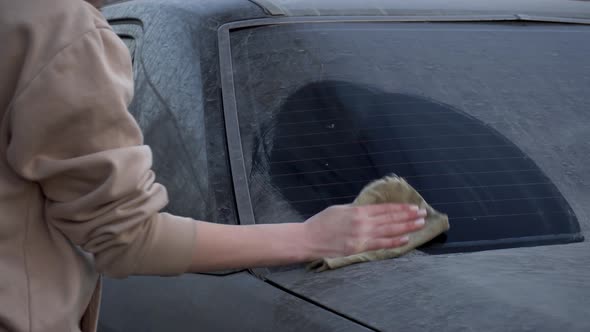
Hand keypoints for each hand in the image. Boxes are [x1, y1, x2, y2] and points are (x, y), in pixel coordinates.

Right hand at [302, 204, 425, 259]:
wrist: (308, 239)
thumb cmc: (321, 223)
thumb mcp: (339, 209)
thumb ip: (356, 210)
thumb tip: (370, 211)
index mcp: (357, 210)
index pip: (384, 208)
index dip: (400, 208)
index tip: (412, 207)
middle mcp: (362, 222)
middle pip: (390, 218)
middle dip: (408, 216)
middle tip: (422, 213)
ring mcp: (361, 236)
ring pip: (389, 231)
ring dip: (406, 227)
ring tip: (419, 224)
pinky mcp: (358, 248)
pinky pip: (380, 245)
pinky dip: (394, 242)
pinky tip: (406, 239)